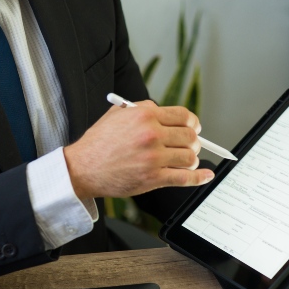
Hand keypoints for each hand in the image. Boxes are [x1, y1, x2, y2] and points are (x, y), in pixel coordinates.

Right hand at [64, 101, 214, 198]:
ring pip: (190, 157)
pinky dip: (199, 178)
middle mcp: (151, 134)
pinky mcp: (153, 178)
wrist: (82, 168)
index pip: (184, 116)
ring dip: (191, 159)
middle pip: (190, 137)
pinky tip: (206, 176)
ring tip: (185, 161)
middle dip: (193, 142)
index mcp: (145, 115)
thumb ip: (143, 110)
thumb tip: (167, 114)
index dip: (193, 123)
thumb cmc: (98, 142)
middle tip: (189, 146)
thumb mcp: (118, 114)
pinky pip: (185, 178)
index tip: (194, 128)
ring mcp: (153, 158)